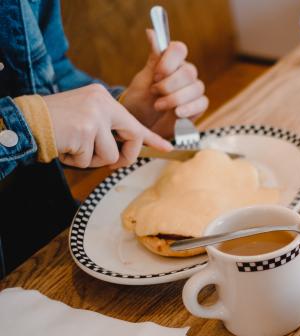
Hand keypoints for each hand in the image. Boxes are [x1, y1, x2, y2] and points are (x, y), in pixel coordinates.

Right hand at [43, 84, 172, 168]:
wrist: (23, 121)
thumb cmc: (52, 124)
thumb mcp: (84, 119)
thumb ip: (105, 130)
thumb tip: (124, 151)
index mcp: (102, 98)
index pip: (133, 121)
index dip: (151, 138)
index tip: (167, 147)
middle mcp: (102, 103)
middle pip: (132, 138)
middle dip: (125, 157)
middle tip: (111, 163)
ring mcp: (95, 116)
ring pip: (110, 155)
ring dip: (91, 160)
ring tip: (73, 147)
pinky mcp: (86, 131)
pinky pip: (90, 160)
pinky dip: (76, 161)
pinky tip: (64, 148)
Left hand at [122, 29, 208, 137]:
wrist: (143, 124)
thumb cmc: (141, 100)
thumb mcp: (142, 79)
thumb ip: (153, 58)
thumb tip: (151, 32)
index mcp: (171, 61)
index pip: (179, 49)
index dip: (169, 61)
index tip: (156, 75)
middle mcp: (185, 73)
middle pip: (188, 72)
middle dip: (169, 84)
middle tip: (154, 92)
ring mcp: (193, 89)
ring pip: (196, 88)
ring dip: (175, 98)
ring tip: (158, 106)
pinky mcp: (198, 106)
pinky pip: (201, 103)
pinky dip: (189, 108)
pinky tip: (177, 113)